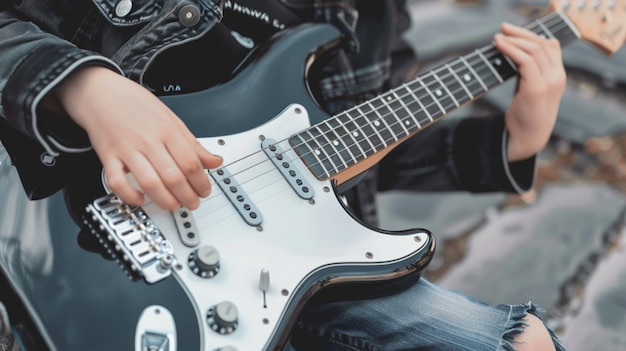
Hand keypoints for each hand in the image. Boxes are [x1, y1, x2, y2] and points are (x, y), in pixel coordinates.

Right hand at [53, 66, 222, 210]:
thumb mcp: (171, 119)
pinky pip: (117, 182)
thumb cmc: (136, 104)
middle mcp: (148, 141)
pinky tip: (140, 199)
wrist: (101, 92)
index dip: (201, 182)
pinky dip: (129, 195)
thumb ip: (192, 144)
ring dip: (165, 200)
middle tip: (193, 202)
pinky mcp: (108, 157)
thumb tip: (215, 161)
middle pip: (173, 176)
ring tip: (173, 205)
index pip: (191, 162)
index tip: (205, 190)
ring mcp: (127, 149)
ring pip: (150, 182)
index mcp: (167, 131)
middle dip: (187, 196)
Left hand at [494, 22, 565, 161]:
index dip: (531, 35)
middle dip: (520, 33)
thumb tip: (514, 52)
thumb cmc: (526, 114)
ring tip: (497, 38)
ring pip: (534, 50)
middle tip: (502, 29)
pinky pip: (525, 61)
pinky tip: (500, 46)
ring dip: (514, 40)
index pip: (550, 45)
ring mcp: (549, 82)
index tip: (512, 32)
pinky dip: (511, 50)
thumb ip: (529, 72)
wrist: (528, 138)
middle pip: (542, 43)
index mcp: (558, 75)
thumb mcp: (530, 88)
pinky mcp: (537, 88)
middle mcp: (558, 76)